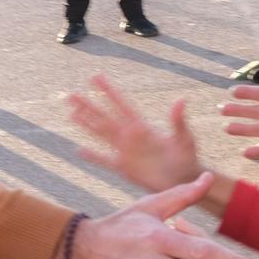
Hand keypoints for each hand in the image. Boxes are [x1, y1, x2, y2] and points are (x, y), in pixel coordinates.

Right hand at [67, 76, 221, 203]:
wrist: (184, 180)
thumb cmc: (187, 157)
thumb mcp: (185, 138)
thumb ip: (178, 121)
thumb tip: (180, 100)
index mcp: (143, 126)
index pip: (121, 104)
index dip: (108, 91)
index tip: (96, 77)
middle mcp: (130, 136)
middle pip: (104, 117)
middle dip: (88, 105)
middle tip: (71, 94)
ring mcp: (125, 151)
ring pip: (100, 134)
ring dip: (86, 124)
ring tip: (71, 114)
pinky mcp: (123, 168)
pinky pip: (104, 160)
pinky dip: (92, 156)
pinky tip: (79, 150)